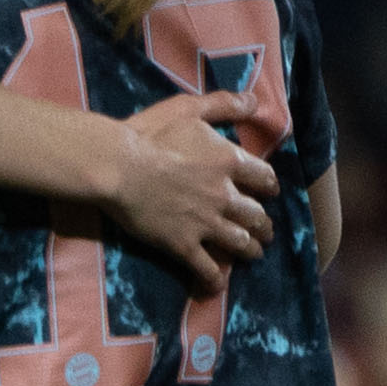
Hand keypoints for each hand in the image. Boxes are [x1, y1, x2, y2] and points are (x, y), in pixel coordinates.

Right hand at [105, 91, 274, 291]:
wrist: (117, 167)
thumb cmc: (148, 134)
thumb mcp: (188, 109)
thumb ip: (223, 104)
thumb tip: (255, 101)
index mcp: (229, 163)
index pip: (264, 178)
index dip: (269, 186)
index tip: (269, 191)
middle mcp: (224, 196)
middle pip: (256, 215)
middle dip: (263, 224)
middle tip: (265, 230)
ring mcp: (205, 223)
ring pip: (239, 243)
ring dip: (250, 250)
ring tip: (253, 254)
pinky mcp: (182, 244)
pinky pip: (206, 267)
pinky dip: (214, 278)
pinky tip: (217, 284)